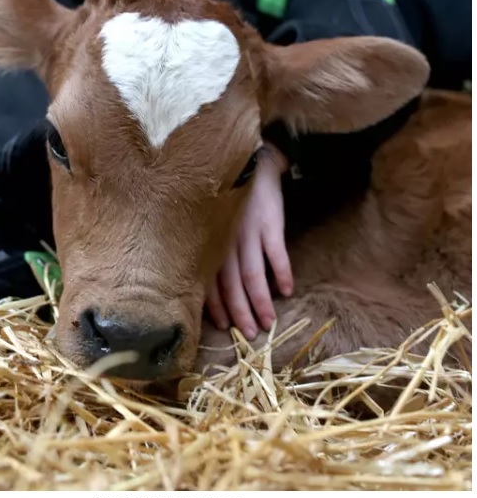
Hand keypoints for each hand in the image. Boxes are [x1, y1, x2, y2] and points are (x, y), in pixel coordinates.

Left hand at [206, 142, 293, 339]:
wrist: (252, 162)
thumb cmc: (227, 197)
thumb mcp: (212, 223)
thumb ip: (211, 250)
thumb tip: (212, 287)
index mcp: (210, 243)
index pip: (212, 283)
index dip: (219, 307)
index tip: (226, 327)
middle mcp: (226, 241)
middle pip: (232, 285)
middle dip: (241, 312)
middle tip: (250, 335)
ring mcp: (249, 232)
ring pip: (253, 275)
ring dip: (260, 301)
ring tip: (269, 322)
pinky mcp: (270, 223)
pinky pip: (276, 253)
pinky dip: (282, 273)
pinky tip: (287, 290)